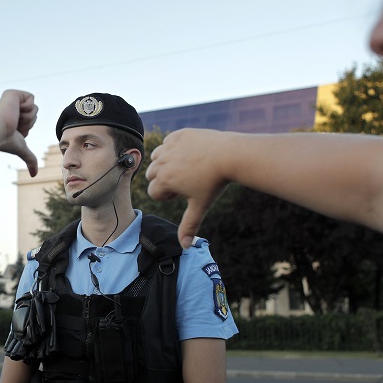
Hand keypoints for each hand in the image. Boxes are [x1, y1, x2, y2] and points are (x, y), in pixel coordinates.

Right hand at [0, 90, 38, 176]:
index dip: (28, 127)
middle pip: (35, 113)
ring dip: (27, 116)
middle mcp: (13, 109)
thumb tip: (34, 175)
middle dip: (28, 122)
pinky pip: (31, 99)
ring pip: (34, 107)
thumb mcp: (22, 149)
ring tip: (14, 118)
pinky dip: (26, 107)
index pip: (32, 121)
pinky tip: (15, 111)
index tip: (16, 131)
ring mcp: (12, 101)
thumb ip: (30, 160)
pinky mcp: (13, 94)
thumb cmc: (6, 141)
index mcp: (14, 119)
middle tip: (15, 124)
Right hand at [144, 129, 228, 248]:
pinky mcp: (178, 135)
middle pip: (152, 175)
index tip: (184, 194)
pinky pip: (168, 143)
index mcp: (164, 181)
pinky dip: (174, 149)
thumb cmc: (214, 183)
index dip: (168, 196)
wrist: (230, 155)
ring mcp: (169, 147)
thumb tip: (185, 247)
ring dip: (166, 163)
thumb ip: (189, 226)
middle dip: (164, 179)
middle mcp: (162, 162)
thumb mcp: (200, 206)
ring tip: (186, 167)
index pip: (154, 192)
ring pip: (157, 157)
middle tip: (186, 181)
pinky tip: (190, 154)